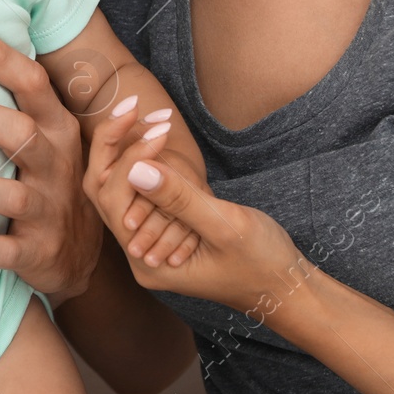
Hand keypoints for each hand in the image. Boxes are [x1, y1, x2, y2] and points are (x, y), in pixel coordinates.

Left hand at [0, 26, 100, 304]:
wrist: (80, 254)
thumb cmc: (48, 178)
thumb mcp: (47, 135)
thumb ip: (16, 99)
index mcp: (57, 128)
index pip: (33, 85)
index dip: (2, 59)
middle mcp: (57, 165)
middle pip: (19, 134)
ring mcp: (49, 211)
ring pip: (9, 195)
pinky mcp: (38, 252)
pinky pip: (4, 251)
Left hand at [85, 104, 308, 313]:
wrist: (286, 286)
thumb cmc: (263, 262)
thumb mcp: (226, 226)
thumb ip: (181, 199)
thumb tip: (135, 168)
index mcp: (148, 263)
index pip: (114, 197)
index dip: (130, 156)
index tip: (159, 127)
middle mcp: (139, 257)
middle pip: (107, 190)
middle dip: (117, 146)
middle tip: (136, 107)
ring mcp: (149, 247)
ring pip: (122, 189)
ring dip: (131, 150)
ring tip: (153, 117)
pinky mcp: (162, 234)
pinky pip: (142, 194)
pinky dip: (148, 163)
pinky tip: (161, 136)